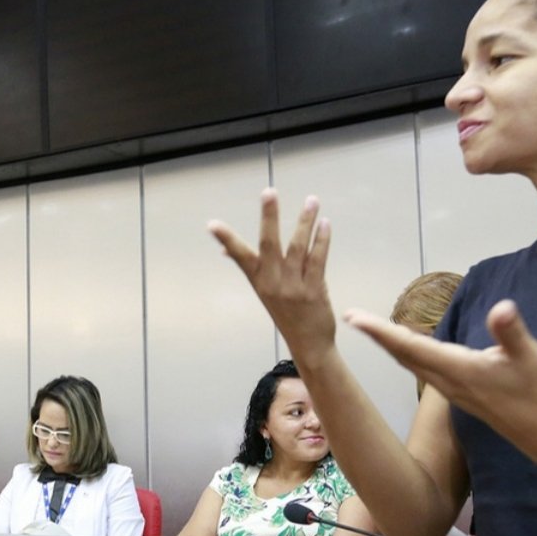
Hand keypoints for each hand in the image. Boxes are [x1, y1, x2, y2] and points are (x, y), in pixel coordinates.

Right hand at [208, 188, 337, 360]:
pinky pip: (317, 259)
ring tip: (311, 201)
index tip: (212, 224)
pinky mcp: (314, 290)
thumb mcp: (264, 291)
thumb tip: (225, 250)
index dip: (226, 240)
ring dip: (305, 222)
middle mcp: (272, 283)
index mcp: (258, 281)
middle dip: (269, 217)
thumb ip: (249, 267)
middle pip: (269, 244)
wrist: (308, 343)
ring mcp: (293, 287)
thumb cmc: (286, 313)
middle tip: (268, 192)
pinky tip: (324, 225)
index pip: (239, 256)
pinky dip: (322, 240)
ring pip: (297, 247)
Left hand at [345, 299, 536, 466]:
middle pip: (403, 354)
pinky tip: (410, 346)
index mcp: (457, 369)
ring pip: (412, 363)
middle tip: (353, 316)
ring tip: (374, 328)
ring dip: (391, 345)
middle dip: (377, 335)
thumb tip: (502, 307)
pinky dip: (410, 353)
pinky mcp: (460, 394)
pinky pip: (424, 369)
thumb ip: (511, 333)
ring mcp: (452, 390)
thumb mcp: (530, 357)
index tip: (355, 317)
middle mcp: (447, 380)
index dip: (381, 331)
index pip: (409, 345)